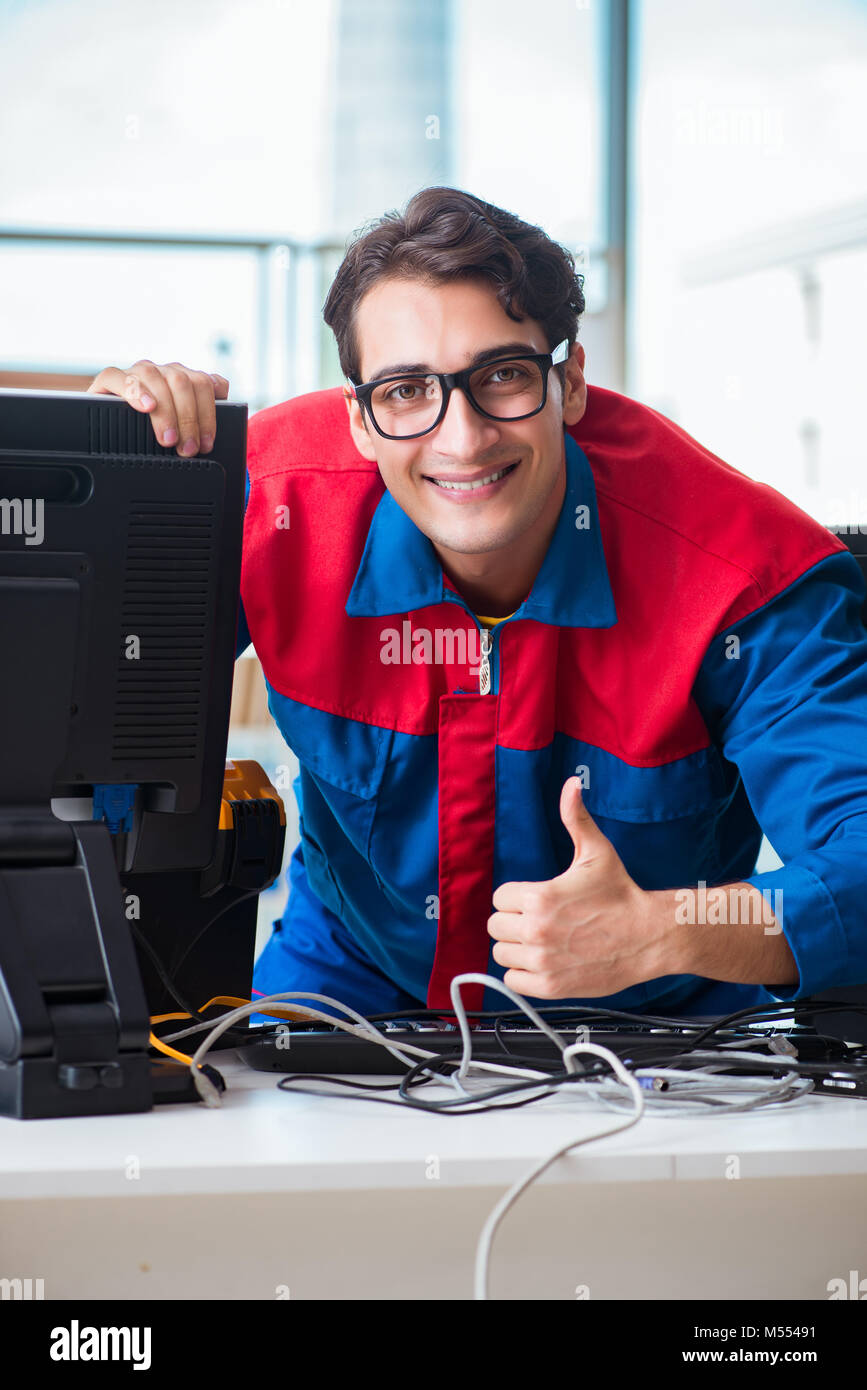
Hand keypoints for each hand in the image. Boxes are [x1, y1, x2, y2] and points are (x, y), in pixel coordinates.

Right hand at [86, 360, 228, 455]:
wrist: (107, 423)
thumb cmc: (149, 429)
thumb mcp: (180, 428)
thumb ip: (200, 423)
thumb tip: (219, 435)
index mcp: (184, 378)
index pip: (205, 384)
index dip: (208, 414)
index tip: (206, 443)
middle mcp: (162, 371)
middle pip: (182, 382)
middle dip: (189, 419)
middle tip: (187, 448)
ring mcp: (137, 372)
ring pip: (155, 377)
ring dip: (166, 411)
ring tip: (168, 439)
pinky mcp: (110, 378)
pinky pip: (120, 376)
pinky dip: (135, 391)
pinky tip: (146, 407)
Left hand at [487, 776, 668, 998]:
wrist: (649, 936)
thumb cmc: (621, 894)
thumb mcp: (596, 852)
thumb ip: (575, 818)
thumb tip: (572, 784)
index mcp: (539, 897)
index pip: (499, 898)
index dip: (516, 898)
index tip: (537, 900)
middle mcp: (536, 930)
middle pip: (495, 926)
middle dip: (514, 922)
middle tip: (540, 920)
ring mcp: (542, 961)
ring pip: (502, 954)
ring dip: (518, 948)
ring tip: (543, 941)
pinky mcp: (550, 986)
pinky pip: (512, 982)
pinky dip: (523, 974)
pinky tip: (544, 962)